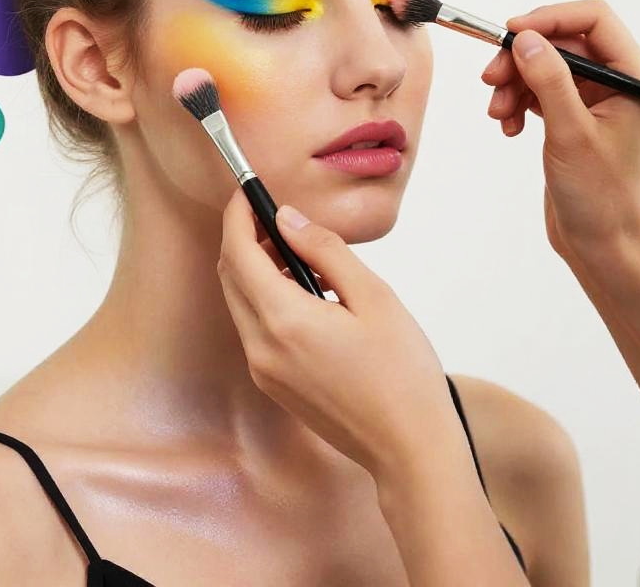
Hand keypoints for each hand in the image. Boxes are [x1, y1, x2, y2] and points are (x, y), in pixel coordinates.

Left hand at [217, 189, 460, 477]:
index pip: (238, 252)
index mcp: (284, 320)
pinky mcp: (273, 384)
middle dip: (243, 238)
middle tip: (274, 214)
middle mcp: (261, 347)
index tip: (248, 189)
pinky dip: (266, 298)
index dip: (237, 215)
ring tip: (298, 251)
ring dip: (255, 268)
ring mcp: (263, 370)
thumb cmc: (402, 372)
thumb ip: (325, 250)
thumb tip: (287, 218)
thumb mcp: (373, 296)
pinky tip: (305, 291)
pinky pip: (254, 327)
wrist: (409, 448)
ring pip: (239, 302)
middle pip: (230, 276)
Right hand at [481, 0, 639, 269]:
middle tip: (490, 79)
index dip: (551, 18)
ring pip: (546, 66)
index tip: (510, 32)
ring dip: (515, 83)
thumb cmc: (600, 196)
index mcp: (636, 78)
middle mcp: (620, 83)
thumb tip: (526, 38)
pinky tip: (509, 127)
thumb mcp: (571, 133)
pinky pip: (540, 91)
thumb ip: (550, 80)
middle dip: (523, 58)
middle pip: (563, 41)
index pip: (595, 20)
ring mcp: (596, 100)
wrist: (602, 246)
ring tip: (498, 114)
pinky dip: (519, 102)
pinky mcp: (574, 118)